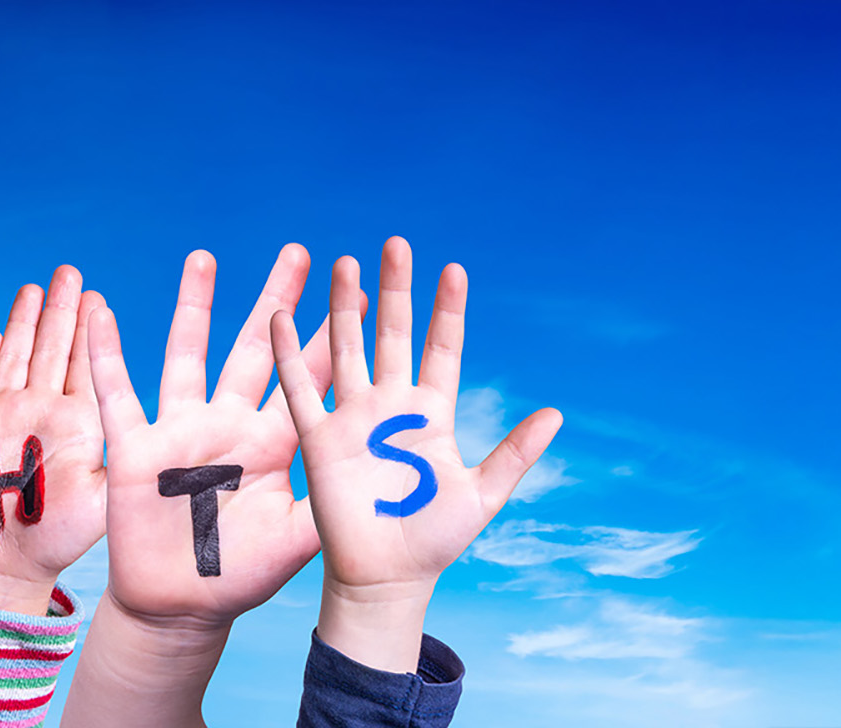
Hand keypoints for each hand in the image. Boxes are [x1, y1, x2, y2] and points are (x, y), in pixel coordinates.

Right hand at [0, 266, 107, 613]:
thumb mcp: (104, 494)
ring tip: (32, 286)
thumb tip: (156, 426)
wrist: (2, 567)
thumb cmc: (57, 539)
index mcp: (75, 423)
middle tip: (69, 271)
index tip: (96, 292)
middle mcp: (38, 413)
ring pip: (11, 356)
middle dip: (58, 310)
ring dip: (20, 322)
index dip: (87, 327)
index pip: (83, 363)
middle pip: (48, 348)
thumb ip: (120, 455)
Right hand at [86, 245, 341, 624]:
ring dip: (195, 306)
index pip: (303, 381)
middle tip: (299, 252)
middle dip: (276, 301)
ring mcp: (180, 432)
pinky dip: (106, 354)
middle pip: (254, 350)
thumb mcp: (295, 541)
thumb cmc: (239, 578)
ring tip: (204, 257)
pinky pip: (116, 393)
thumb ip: (326, 506)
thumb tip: (376, 479)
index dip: (325, 341)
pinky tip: (101, 312)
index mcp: (271, 446)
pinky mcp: (134, 449)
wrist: (179, 607)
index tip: (355, 297)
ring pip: (187, 354)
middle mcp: (228, 426)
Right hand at [271, 236, 561, 670]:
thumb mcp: (483, 494)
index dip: (447, 311)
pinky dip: (292, 355)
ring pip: (348, 348)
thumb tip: (557, 414)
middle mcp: (392, 407)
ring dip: (346, 307)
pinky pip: (302, 391)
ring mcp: (354, 419)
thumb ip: (515, 453)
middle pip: (393, 335)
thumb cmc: (434, 540)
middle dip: (394, 290)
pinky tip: (283, 317)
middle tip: (394, 244)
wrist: (386, 577)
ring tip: (345, 263)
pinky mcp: (320, 440)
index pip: (441, 349)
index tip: (453, 270)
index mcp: (432, 415)